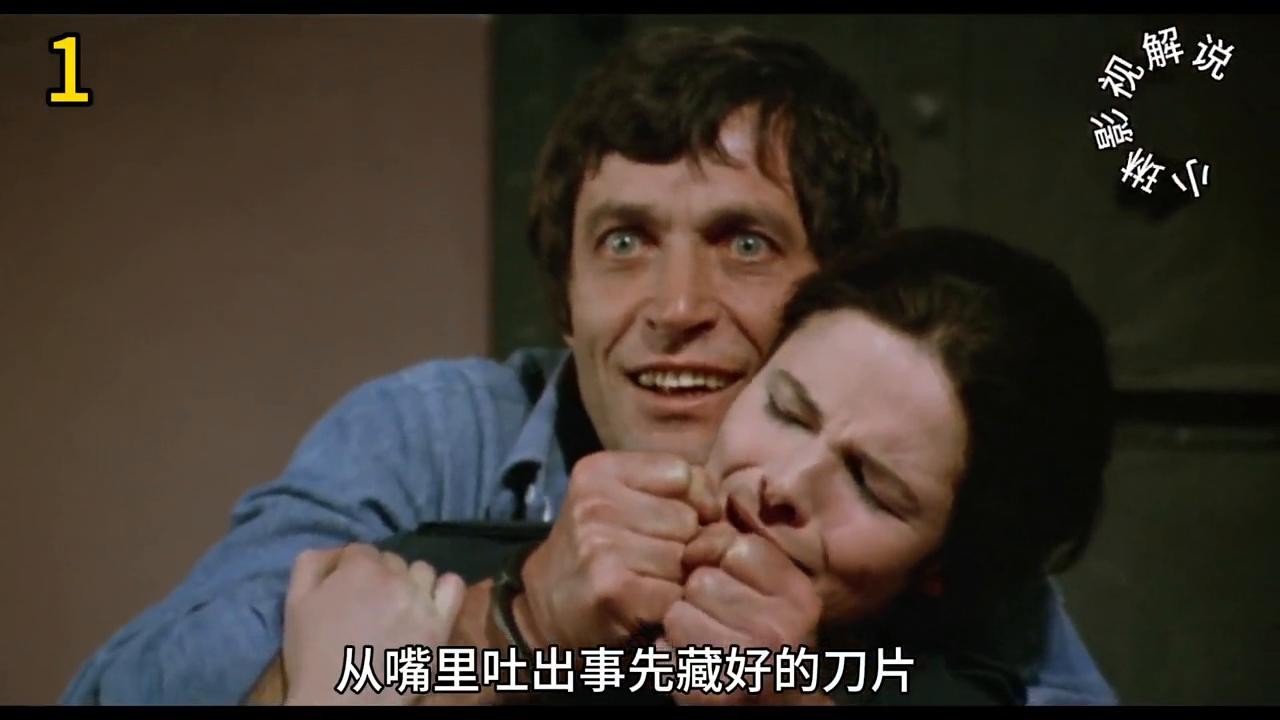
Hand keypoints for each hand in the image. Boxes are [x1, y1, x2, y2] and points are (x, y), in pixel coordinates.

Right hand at [281, 543, 464, 704]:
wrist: (340, 701)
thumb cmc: (313, 654)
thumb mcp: (295, 601)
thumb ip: (312, 563)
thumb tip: (335, 552)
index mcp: (361, 569)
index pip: (360, 551)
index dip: (350, 569)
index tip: (344, 591)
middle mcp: (396, 578)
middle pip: (391, 561)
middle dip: (378, 576)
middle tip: (367, 604)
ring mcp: (422, 601)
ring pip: (421, 571)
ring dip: (408, 582)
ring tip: (396, 607)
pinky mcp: (440, 625)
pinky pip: (454, 587)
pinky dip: (442, 590)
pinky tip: (428, 603)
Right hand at [518, 451, 719, 649]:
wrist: (544, 609)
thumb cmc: (598, 552)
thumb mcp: (624, 503)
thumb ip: (677, 492)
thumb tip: (723, 513)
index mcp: (600, 472)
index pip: (684, 473)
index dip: (695, 503)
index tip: (677, 525)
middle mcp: (595, 503)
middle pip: (688, 518)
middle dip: (687, 545)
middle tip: (655, 563)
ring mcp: (600, 545)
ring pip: (686, 557)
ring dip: (679, 579)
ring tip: (649, 584)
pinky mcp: (612, 588)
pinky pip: (676, 593)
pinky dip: (670, 607)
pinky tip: (646, 607)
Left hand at [662, 522, 823, 704]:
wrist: (778, 705)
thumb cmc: (766, 636)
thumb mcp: (772, 590)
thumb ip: (739, 554)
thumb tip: (692, 546)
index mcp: (798, 597)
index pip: (737, 548)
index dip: (719, 558)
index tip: (725, 580)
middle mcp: (778, 630)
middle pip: (701, 581)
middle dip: (700, 597)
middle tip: (720, 621)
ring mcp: (746, 664)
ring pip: (677, 614)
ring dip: (682, 626)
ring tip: (707, 642)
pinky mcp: (712, 693)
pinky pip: (663, 650)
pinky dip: (669, 656)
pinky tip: (694, 664)